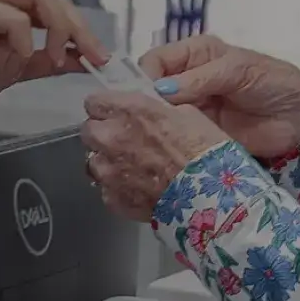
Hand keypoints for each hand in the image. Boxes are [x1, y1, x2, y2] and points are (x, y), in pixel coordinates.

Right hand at [0, 0, 105, 116]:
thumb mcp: (17, 69)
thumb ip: (48, 60)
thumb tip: (85, 59)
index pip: (54, 1)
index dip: (81, 26)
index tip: (99, 56)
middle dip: (77, 26)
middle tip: (91, 56)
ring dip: (56, 27)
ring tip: (55, 57)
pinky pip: (13, 18)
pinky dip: (25, 40)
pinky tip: (20, 58)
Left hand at [80, 89, 234, 219]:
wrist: (211, 198)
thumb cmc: (206, 153)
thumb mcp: (187, 114)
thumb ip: (155, 109)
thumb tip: (146, 111)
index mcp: (128, 111)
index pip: (94, 102)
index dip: (105, 109)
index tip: (114, 114)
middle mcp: (110, 138)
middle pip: (89, 131)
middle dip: (104, 134)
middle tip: (125, 142)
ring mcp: (107, 171)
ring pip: (93, 161)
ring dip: (108, 162)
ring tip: (133, 169)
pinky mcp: (111, 198)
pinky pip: (106, 189)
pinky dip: (118, 188)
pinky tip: (139, 188)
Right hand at [133, 35, 299, 162]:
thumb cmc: (273, 82)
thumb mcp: (237, 70)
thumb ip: (199, 79)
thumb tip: (159, 91)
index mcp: (192, 56)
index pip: (153, 62)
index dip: (143, 77)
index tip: (142, 98)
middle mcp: (185, 81)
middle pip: (148, 91)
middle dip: (140, 104)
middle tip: (137, 122)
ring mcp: (189, 111)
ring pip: (156, 117)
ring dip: (150, 126)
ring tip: (144, 139)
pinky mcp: (195, 137)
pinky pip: (172, 139)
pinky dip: (164, 144)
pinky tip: (158, 150)